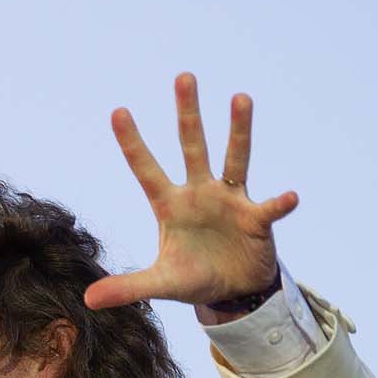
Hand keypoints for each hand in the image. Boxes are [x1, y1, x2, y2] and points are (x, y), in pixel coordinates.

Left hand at [84, 72, 297, 310]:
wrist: (232, 290)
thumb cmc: (193, 278)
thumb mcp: (159, 284)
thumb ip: (128, 287)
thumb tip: (88, 300)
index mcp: (171, 205)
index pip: (146, 169)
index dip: (132, 143)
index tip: (118, 111)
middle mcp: (200, 193)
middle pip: (192, 146)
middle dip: (188, 114)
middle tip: (183, 77)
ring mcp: (230, 201)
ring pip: (234, 158)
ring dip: (237, 130)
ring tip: (240, 98)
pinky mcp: (257, 218)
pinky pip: (269, 207)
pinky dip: (279, 204)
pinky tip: (289, 197)